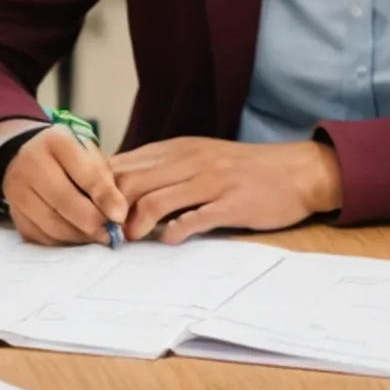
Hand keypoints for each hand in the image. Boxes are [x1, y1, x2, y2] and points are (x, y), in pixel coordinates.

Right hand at [0, 121, 127, 246]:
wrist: (31, 158)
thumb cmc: (71, 158)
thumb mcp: (91, 157)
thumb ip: (105, 182)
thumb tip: (117, 216)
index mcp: (56, 141)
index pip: (84, 173)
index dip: (104, 197)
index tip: (120, 216)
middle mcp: (30, 162)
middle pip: (64, 201)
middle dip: (92, 222)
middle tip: (111, 233)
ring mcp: (17, 189)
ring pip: (52, 224)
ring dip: (79, 236)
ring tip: (97, 236)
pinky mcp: (13, 213)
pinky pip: (41, 236)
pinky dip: (63, 241)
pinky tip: (77, 236)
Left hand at [109, 138, 339, 240]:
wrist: (297, 171)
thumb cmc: (243, 169)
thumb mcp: (199, 158)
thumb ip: (164, 170)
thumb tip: (121, 188)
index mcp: (178, 149)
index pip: (124, 165)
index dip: (100, 190)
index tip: (92, 212)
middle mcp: (191, 160)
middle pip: (131, 183)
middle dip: (110, 211)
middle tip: (105, 232)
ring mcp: (212, 181)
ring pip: (155, 201)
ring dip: (135, 225)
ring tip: (131, 239)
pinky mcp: (232, 203)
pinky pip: (194, 219)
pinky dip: (174, 232)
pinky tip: (168, 240)